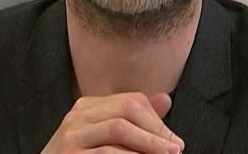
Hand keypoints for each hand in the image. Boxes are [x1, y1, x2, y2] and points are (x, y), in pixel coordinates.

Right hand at [41, 92, 184, 153]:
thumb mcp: (106, 139)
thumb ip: (133, 120)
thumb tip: (165, 99)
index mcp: (88, 107)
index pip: (131, 101)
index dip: (157, 121)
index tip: (175, 141)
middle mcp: (77, 115)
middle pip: (127, 110)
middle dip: (156, 131)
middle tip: (176, 150)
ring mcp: (71, 135)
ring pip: (119, 129)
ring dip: (148, 145)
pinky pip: (108, 153)